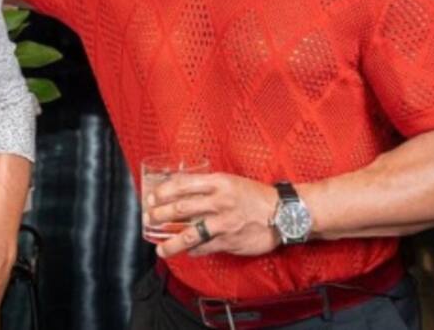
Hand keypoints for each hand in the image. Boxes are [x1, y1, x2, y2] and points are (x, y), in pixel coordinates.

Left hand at [148, 173, 280, 258]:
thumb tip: (183, 188)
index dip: (163, 192)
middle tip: (149, 219)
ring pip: (189, 234)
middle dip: (160, 215)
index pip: (183, 185)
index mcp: (218, 182)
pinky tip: (187, 252)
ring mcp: (223, 223)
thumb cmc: (256, 195)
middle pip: (181, 209)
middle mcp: (219, 202)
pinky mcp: (229, 241)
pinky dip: (193, 251)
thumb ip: (209, 185)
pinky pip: (204, 247)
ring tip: (160, 249)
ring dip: (171, 243)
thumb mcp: (231, 181)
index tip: (151, 197)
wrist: (284, 213)